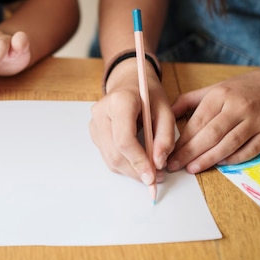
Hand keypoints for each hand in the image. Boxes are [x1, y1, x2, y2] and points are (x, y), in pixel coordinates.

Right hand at [89, 60, 174, 183]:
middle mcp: (101, 112)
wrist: (129, 82)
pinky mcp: (94, 133)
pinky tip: (137, 161)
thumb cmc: (148, 95)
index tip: (152, 176)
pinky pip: (108, 156)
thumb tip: (159, 163)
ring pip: (110, 159)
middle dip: (136, 170)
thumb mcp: (166, 110)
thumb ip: (165, 137)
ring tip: (150, 170)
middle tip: (156, 177)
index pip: (124, 140)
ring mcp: (94, 123)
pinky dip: (124, 164)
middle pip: (115, 153)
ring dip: (130, 171)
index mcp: (119, 102)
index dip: (138, 161)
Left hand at [168, 70, 259, 172]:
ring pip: (228, 144)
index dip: (182, 140)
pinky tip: (219, 165)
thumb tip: (165, 115)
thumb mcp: (215, 88)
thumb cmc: (243, 89)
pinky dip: (233, 159)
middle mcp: (238, 107)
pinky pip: (249, 150)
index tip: (169, 152)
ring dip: (208, 159)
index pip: (197, 121)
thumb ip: (189, 101)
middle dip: (190, 152)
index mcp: (221, 94)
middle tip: (174, 165)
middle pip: (210, 134)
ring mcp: (256, 120)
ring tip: (191, 169)